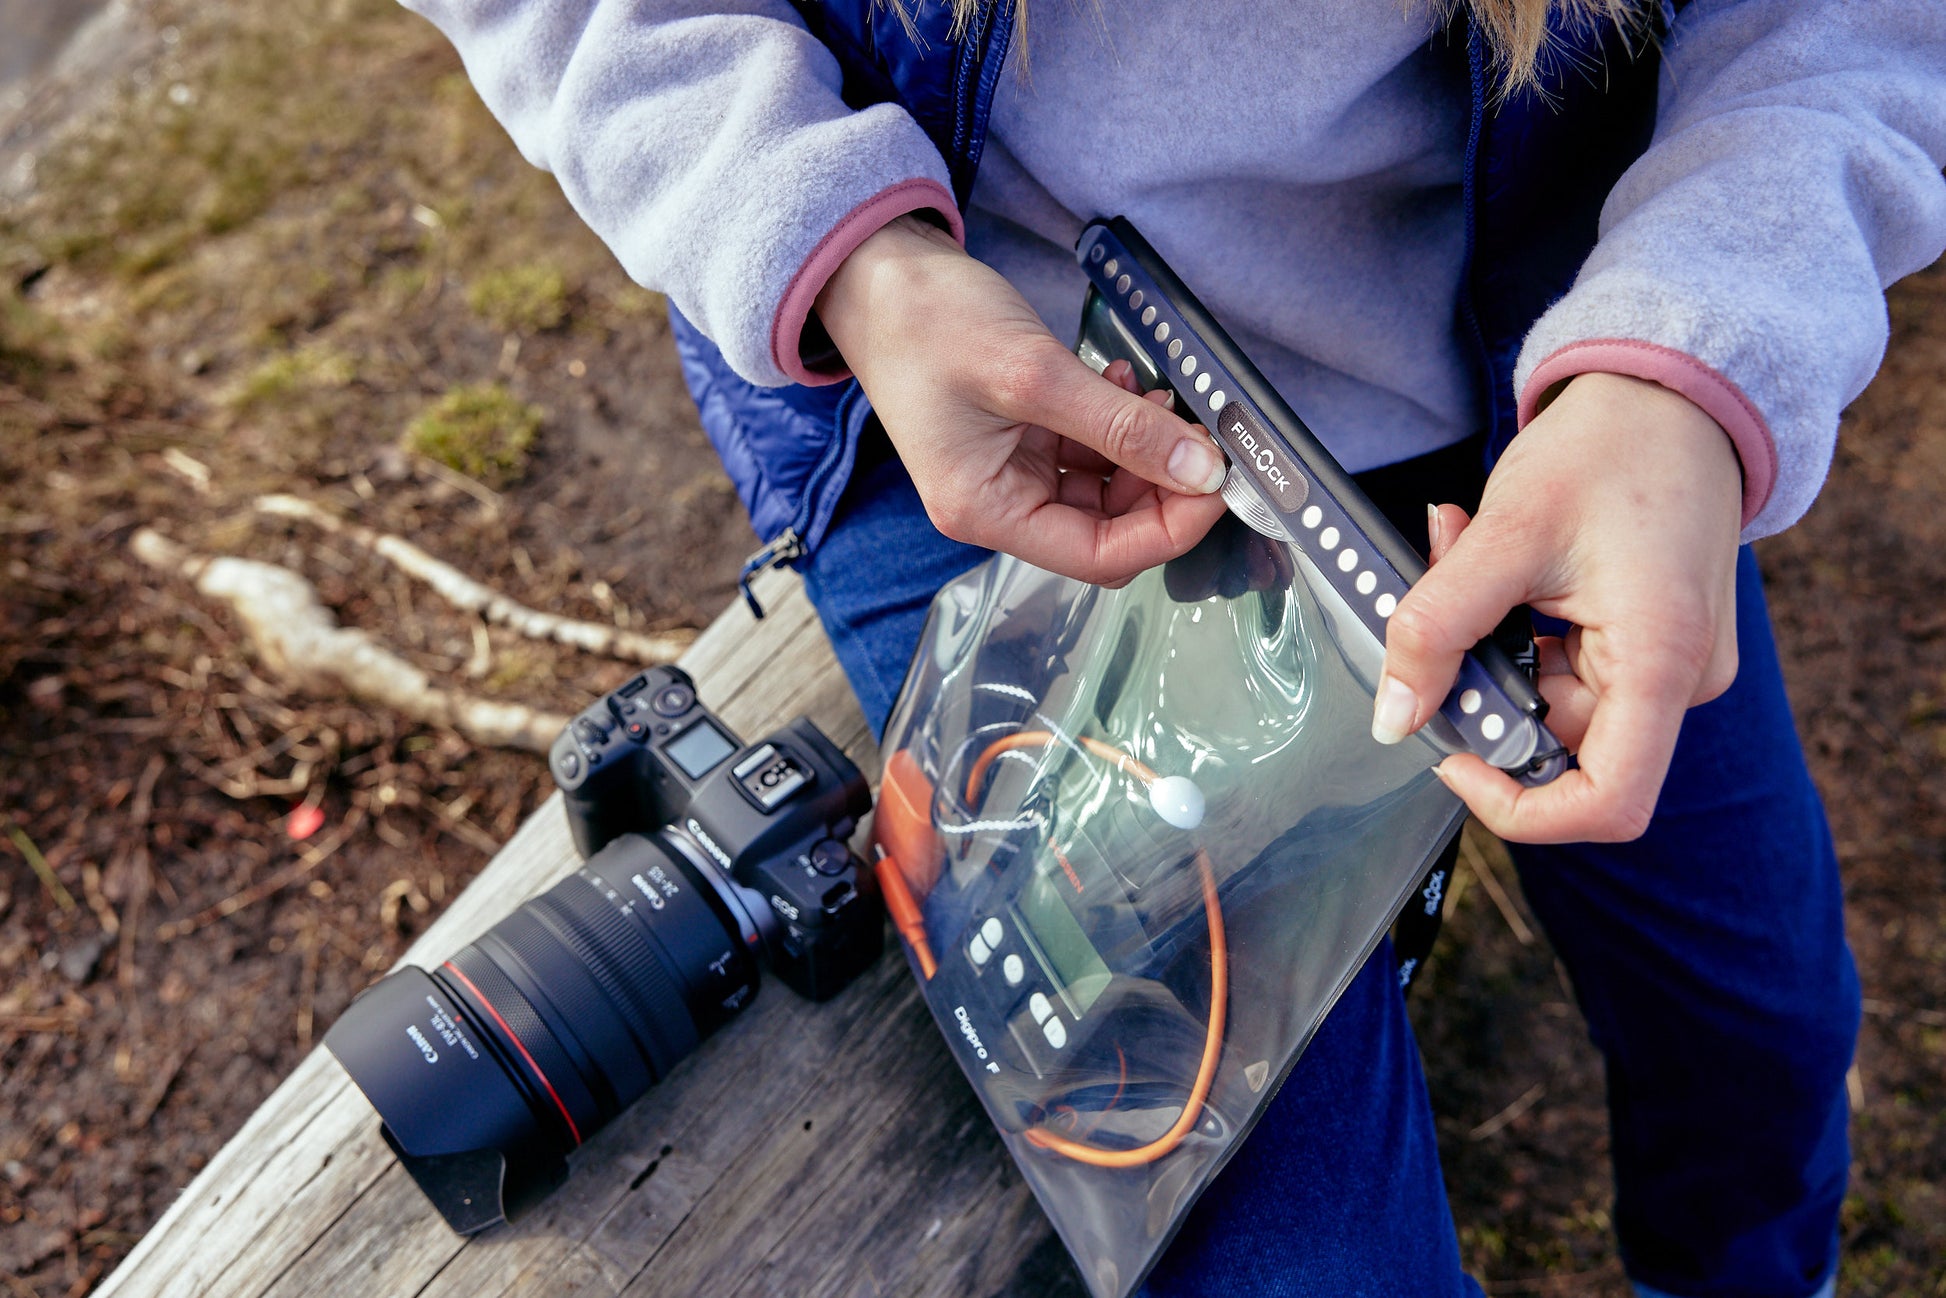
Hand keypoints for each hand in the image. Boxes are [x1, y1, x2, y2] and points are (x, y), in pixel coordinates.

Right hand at [814, 215, 1229, 583]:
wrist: (875, 272)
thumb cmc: (925, 321)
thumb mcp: (1032, 373)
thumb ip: (1120, 426)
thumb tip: (1199, 469)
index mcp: (985, 510)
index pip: (1099, 557)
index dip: (1169, 529)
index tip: (1218, 485)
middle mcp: (997, 503)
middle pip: (1108, 529)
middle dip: (1163, 489)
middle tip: (1204, 439)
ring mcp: (1009, 470)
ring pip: (1106, 491)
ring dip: (1146, 453)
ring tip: (1163, 402)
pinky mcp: (1021, 436)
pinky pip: (1089, 452)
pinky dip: (1119, 425)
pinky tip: (1126, 386)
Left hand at [1374, 372, 1743, 842]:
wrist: (1674, 389)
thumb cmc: (1616, 445)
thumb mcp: (1507, 532)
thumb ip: (1437, 627)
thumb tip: (1394, 717)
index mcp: (1664, 663)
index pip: (1606, 803)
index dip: (1519, 807)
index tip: (1453, 759)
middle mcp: (1678, 680)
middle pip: (1557, 744)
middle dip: (1478, 684)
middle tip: (1433, 603)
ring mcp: (1665, 664)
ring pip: (1546, 698)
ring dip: (1485, 643)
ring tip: (1461, 549)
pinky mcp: (1645, 643)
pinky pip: (1560, 665)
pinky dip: (1511, 624)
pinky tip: (1490, 556)